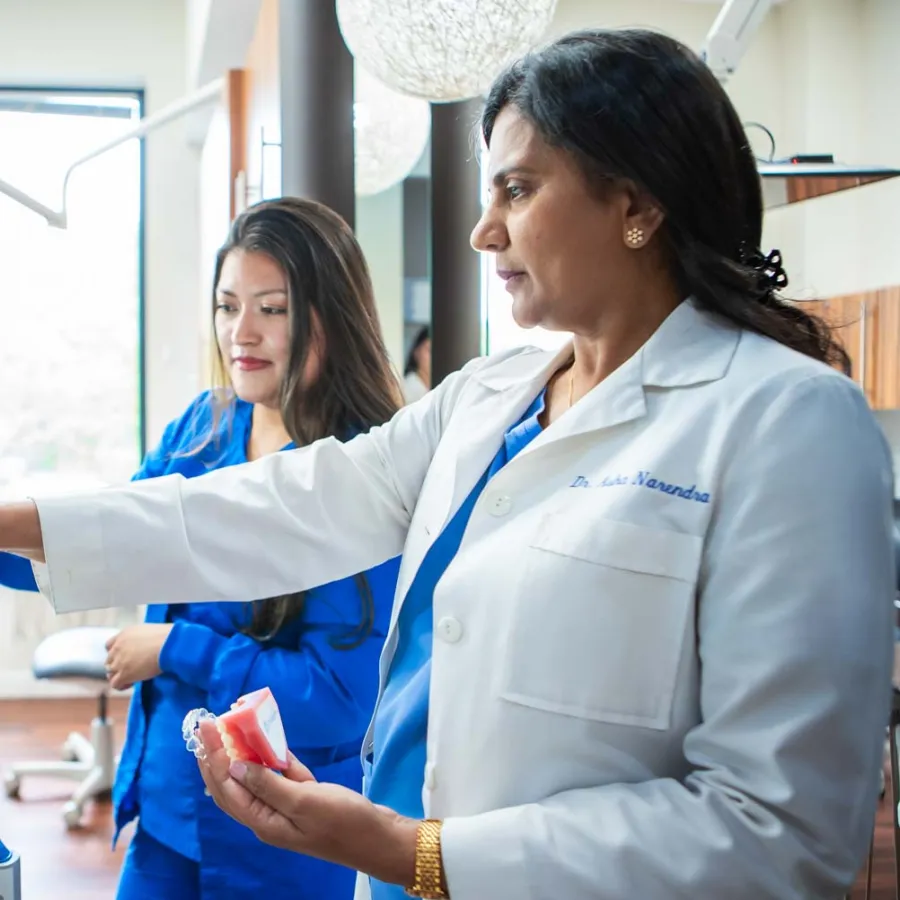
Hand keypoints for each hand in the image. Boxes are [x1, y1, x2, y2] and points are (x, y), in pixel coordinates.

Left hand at [104, 624, 172, 689]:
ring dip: (119, 676)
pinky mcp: (124, 674)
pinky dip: (121, 685)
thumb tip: (144, 646)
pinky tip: (131, 684)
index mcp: (124, 635)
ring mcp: (119, 661)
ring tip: (131, 678)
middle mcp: (118, 647)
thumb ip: (139, 639)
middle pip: (109, 660)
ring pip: (110, 673)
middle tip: (130, 668)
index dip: (116, 653)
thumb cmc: (166, 636)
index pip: (110, 646)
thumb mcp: (148, 631)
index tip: (125, 657)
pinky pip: (115, 684)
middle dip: (118, 665)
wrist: (168, 644)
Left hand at [196, 720, 418, 885]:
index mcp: (263, 822)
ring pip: (255, 779)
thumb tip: (234, 766)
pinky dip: (274, 759)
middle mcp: (268, 816)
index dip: (213, 757)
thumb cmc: (343, 821)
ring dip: (244, 754)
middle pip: (233, 785)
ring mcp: (286, 808)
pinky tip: (269, 741)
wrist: (379, 838)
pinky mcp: (304, 800)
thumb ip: (267, 784)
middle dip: (218, 756)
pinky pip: (281, 777)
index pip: (226, 788)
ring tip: (231, 728)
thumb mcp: (304, 801)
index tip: (205, 728)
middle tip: (207, 726)